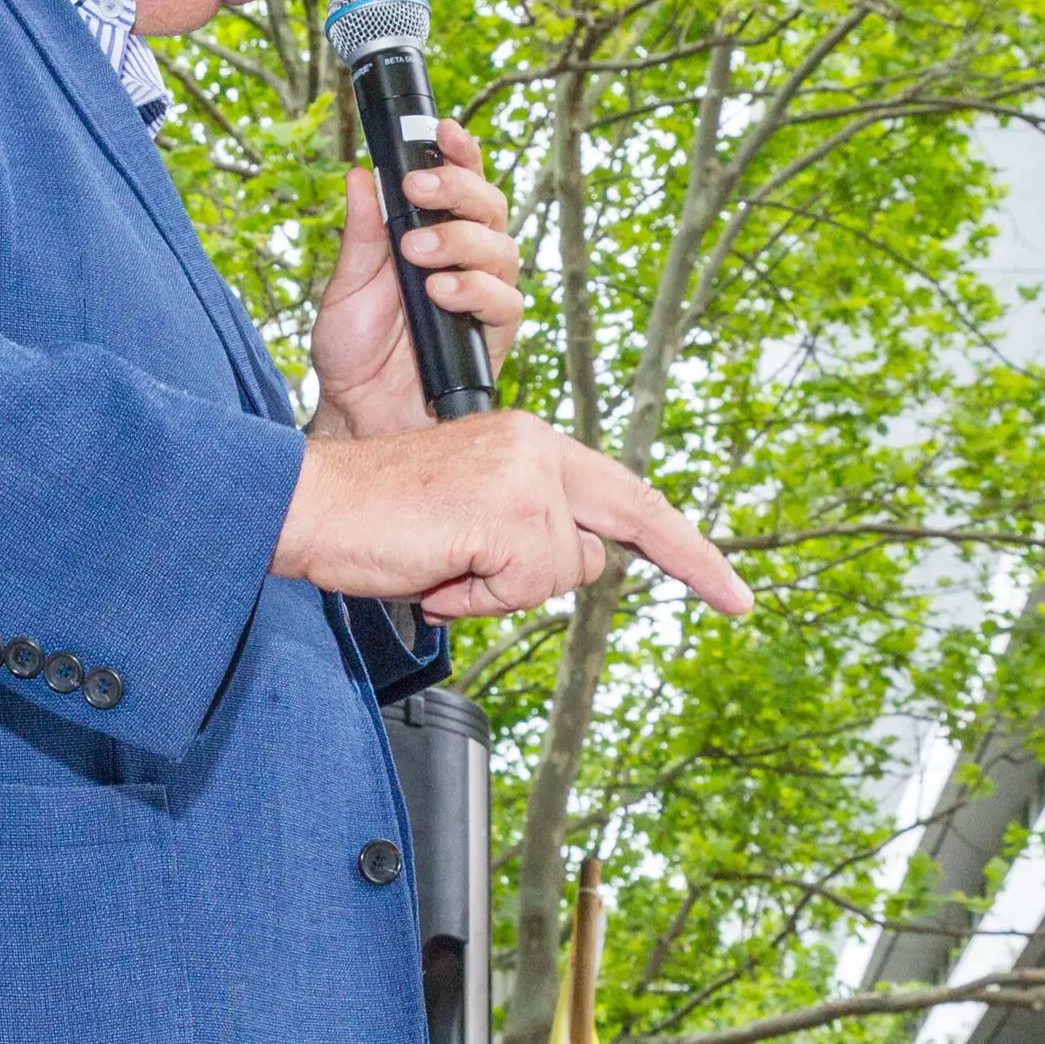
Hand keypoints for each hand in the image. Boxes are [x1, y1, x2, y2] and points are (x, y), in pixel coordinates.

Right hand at [272, 408, 751, 619]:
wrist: (309, 505)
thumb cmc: (377, 521)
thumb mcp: (470, 524)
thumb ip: (528, 535)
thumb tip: (581, 563)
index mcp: (529, 443)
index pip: (628, 498)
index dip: (687, 550)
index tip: (735, 595)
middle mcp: (536, 448)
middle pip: (598, 545)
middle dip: (622, 571)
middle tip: (690, 596)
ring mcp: (525, 477)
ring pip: (557, 574)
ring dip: (498, 593)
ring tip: (442, 568)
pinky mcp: (505, 512)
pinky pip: (522, 588)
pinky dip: (477, 600)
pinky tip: (436, 573)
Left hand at [308, 121, 524, 440]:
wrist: (357, 413)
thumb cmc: (353, 352)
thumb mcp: (346, 287)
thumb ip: (361, 235)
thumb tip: (362, 176)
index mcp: (432, 237)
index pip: (458, 186)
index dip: (459, 153)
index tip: (443, 130)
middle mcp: (465, 261)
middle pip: (490, 208)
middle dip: (458, 189)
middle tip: (418, 188)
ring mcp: (483, 297)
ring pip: (502, 249)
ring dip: (462, 240)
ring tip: (418, 251)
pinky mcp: (493, 337)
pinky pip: (505, 304)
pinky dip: (476, 290)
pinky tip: (443, 291)